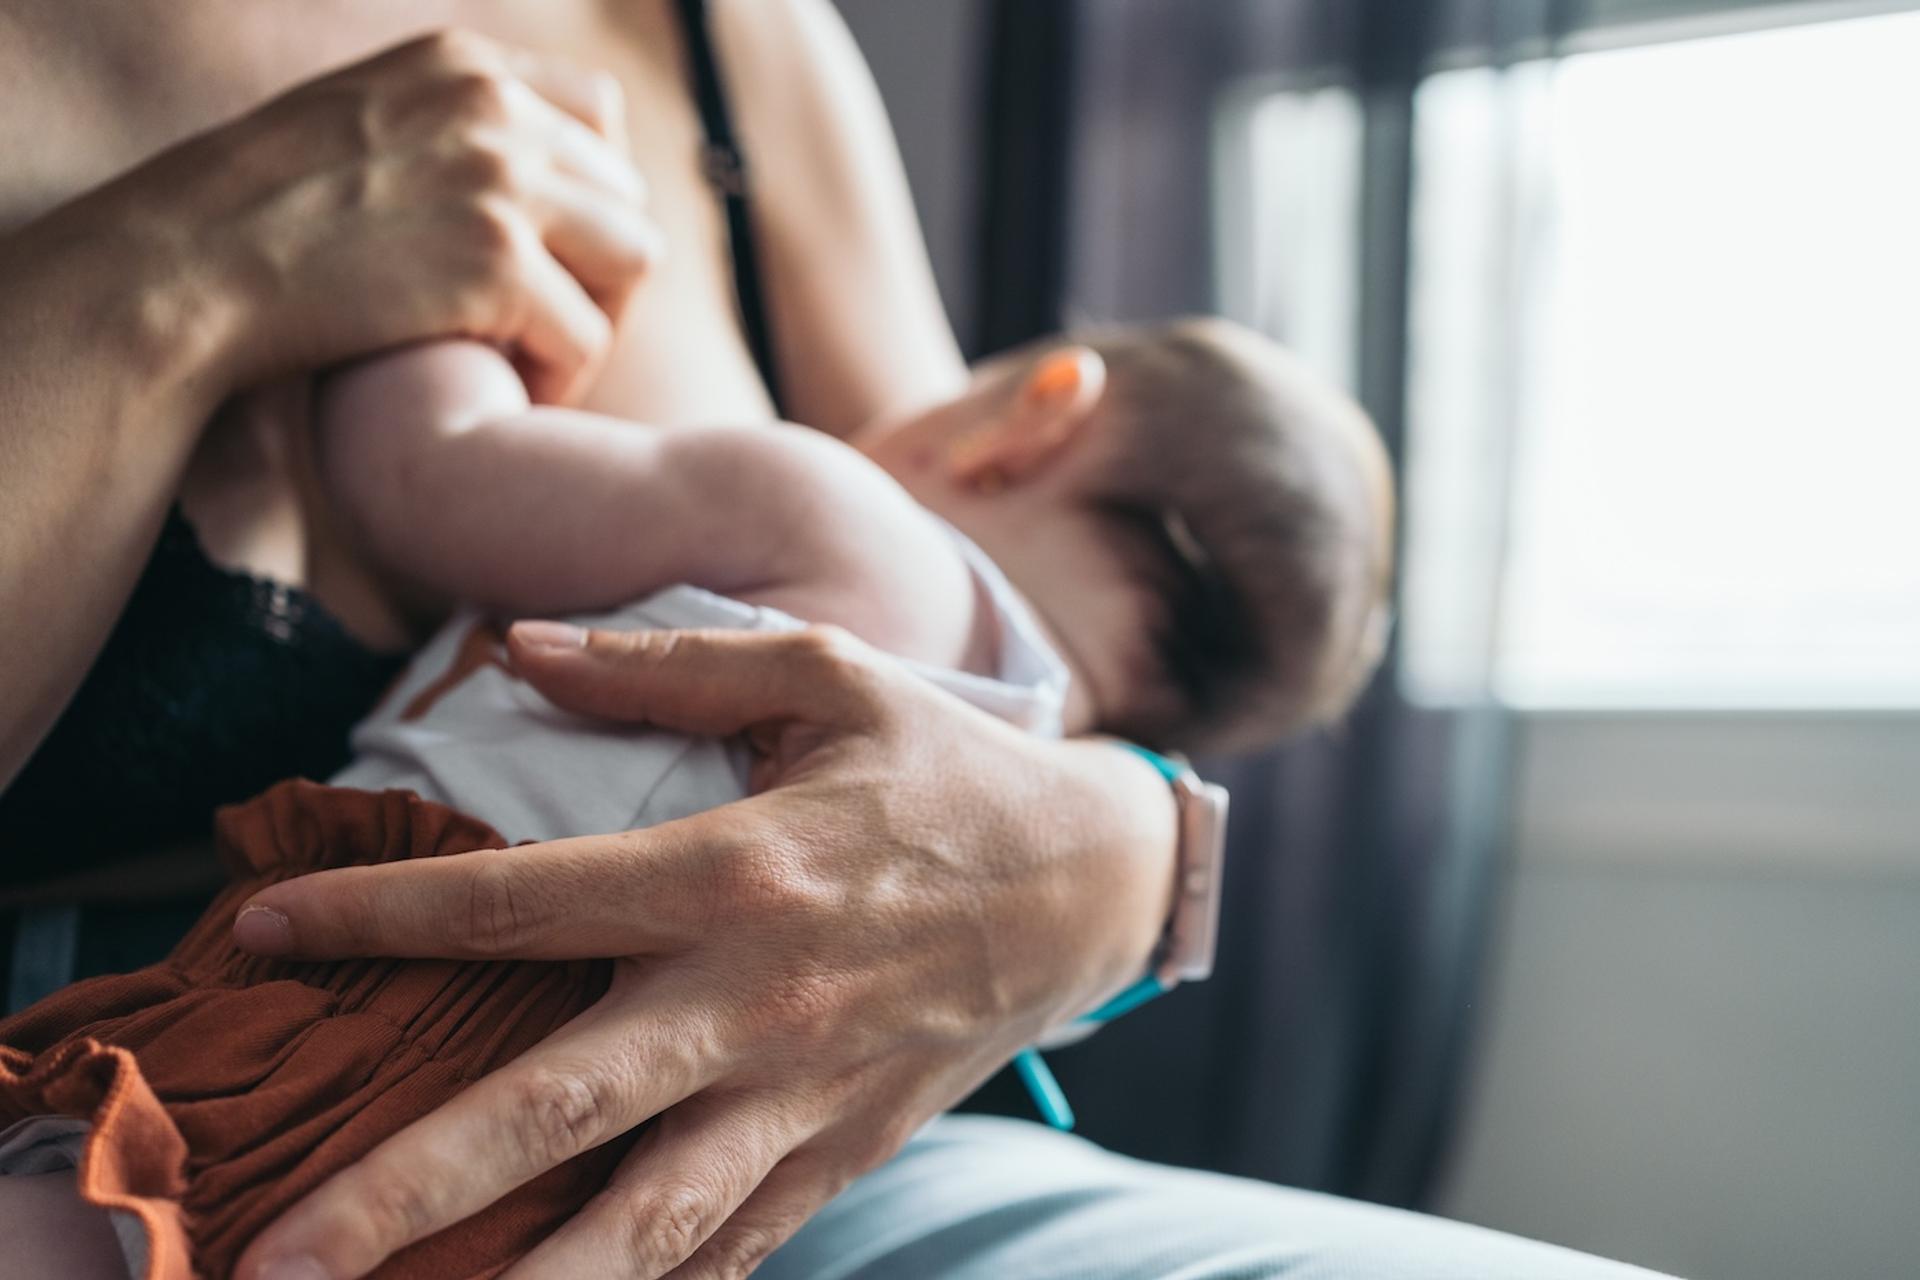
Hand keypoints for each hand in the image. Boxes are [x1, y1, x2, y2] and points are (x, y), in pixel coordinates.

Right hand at [111, 29, 659, 403]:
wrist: (185, 272)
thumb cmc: (254, 223)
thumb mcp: (358, 128)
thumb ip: (444, 134)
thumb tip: (536, 187)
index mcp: (461, 65)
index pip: (597, 116)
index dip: (589, 198)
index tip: (548, 258)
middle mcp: (493, 106)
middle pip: (625, 196)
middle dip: (595, 272)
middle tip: (539, 330)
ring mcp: (500, 180)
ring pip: (632, 261)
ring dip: (593, 322)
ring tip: (532, 360)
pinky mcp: (497, 262)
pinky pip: (587, 337)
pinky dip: (559, 378)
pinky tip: (509, 392)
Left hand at [230, 623, 1176, 1278]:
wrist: (1092, 884)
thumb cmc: (944, 771)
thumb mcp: (827, 678)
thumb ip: (669, 664)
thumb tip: (523, 647)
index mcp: (735, 872)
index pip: (521, 904)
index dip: (377, 916)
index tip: (257, 926)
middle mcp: (753, 1002)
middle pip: (552, 1111)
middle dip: (403, 1189)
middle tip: (272, 1258)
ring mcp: (800, 1098)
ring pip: (639, 1224)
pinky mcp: (840, 1154)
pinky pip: (729, 1250)